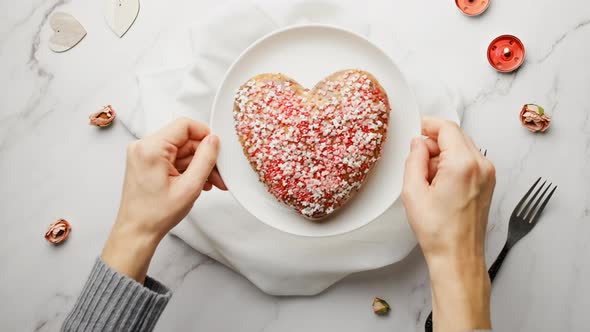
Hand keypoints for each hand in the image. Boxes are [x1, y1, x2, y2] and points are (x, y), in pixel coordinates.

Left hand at [102, 118, 225, 282]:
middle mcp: (143, 146)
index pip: (184, 125)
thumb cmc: (156, 215)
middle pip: (184, 139)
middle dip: (204, 156)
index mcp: (151, 148)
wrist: (137, 232)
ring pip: (180, 150)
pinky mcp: (146, 162)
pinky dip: (187, 168)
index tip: (217, 150)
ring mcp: (143, 154)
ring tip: (210, 183)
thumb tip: (214, 140)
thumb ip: (205, 159)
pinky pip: (172, 158)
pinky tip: (198, 182)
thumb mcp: (190, 187)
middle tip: (218, 174)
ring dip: (197, 165)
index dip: (205, 135)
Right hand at [402, 117, 495, 330]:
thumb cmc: (437, 231)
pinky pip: (468, 161)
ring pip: (462, 147)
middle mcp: (481, 165)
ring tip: (428, 178)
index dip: (429, 125)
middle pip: (456, 135)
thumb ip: (413, 160)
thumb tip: (417, 143)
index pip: (447, 128)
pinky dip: (452, 164)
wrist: (457, 256)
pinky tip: (440, 183)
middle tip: (417, 160)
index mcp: (462, 163)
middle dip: (434, 142)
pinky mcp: (488, 182)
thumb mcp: (413, 192)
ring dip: (443, 154)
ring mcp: (488, 174)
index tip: (416, 128)